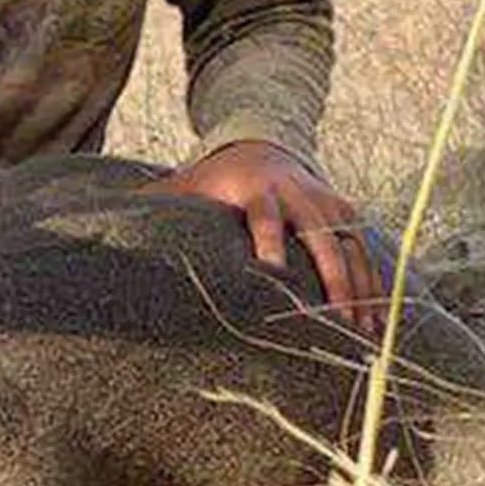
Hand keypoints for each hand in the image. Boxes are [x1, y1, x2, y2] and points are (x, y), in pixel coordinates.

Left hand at [147, 141, 383, 335]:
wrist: (260, 148)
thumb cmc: (214, 181)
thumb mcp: (187, 186)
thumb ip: (154, 203)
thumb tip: (105, 218)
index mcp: (257, 190)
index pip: (265, 218)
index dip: (270, 244)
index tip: (271, 275)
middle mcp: (300, 195)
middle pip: (320, 240)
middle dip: (331, 282)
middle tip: (334, 323)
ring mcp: (328, 205)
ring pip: (352, 249)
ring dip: (361, 292)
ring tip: (364, 336)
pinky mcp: (346, 216)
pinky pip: (366, 253)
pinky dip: (375, 286)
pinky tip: (379, 323)